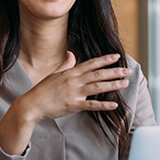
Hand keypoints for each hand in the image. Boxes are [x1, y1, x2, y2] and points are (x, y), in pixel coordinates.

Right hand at [0, 52, 130, 154]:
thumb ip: (65, 64)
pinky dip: (103, 105)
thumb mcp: (54, 74)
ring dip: (113, 85)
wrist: (32, 105)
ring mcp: (74, 93)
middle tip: (127, 70)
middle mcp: (74, 81)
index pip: (91, 63)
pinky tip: (113, 105)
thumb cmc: (42, 90)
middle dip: (114, 71)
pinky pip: (91, 105)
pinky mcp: (73, 105)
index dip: (105, 59)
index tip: (117, 57)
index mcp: (70, 72)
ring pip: (97, 87)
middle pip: (98, 74)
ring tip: (125, 83)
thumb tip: (71, 54)